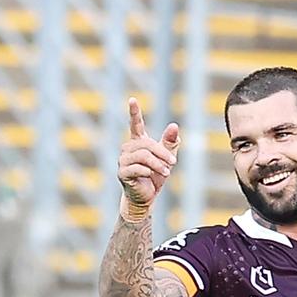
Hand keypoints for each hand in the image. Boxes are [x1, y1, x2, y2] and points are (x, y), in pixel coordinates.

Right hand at [118, 97, 179, 219]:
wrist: (146, 197)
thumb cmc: (156, 176)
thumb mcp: (167, 159)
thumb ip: (171, 143)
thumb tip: (174, 125)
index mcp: (139, 143)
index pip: (136, 125)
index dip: (134, 112)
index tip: (132, 99)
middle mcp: (128, 149)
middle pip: (147, 144)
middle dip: (163, 153)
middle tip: (173, 163)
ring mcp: (123, 160)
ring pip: (143, 155)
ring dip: (157, 164)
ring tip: (166, 172)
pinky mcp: (122, 172)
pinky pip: (137, 168)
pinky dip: (148, 171)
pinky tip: (150, 176)